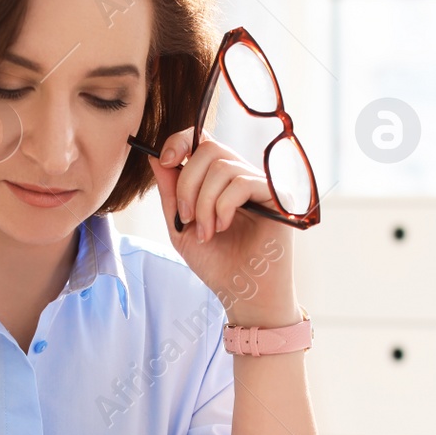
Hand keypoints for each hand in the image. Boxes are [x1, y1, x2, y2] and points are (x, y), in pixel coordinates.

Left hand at [146, 127, 301, 326]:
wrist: (243, 293)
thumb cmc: (217, 264)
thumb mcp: (181, 227)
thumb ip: (171, 193)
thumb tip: (156, 158)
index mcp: (220, 180)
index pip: (202, 141)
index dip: (180, 142)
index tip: (163, 161)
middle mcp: (243, 176)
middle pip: (210, 149)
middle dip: (188, 183)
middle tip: (186, 217)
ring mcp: (262, 185)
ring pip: (223, 167)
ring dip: (204, 203)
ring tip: (206, 232)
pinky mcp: (279, 197)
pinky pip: (243, 183)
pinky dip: (223, 206)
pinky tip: (223, 228)